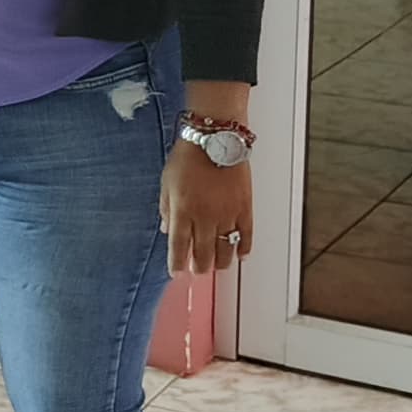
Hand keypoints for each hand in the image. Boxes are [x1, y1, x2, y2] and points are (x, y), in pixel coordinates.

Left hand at [162, 143, 253, 275]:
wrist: (215, 139)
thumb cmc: (188, 157)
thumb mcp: (166, 182)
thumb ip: (166, 208)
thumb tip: (166, 229)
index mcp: (182, 210)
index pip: (179, 247)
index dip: (177, 264)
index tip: (177, 272)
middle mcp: (205, 216)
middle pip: (203, 252)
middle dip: (199, 266)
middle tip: (198, 270)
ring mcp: (227, 214)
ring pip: (225, 249)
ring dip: (221, 262)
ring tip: (217, 266)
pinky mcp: (245, 207)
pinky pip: (246, 235)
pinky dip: (244, 248)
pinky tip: (240, 255)